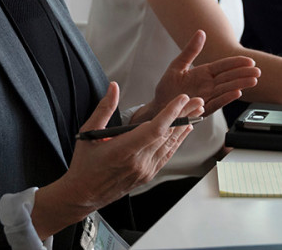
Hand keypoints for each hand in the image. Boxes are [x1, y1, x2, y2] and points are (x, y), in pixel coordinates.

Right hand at [38, 83, 203, 229]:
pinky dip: (177, 141)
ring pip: (170, 145)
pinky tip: (185, 131)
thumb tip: (113, 87)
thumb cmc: (84, 164)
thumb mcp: (88, 132)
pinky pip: (167, 155)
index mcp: (123, 150)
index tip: (182, 99)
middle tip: (197, 100)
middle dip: (184, 115)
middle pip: (167, 134)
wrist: (84, 194)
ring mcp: (145, 170)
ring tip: (197, 112)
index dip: (171, 113)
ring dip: (185, 127)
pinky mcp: (148, 175)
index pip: (154, 129)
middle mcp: (138, 162)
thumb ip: (104, 108)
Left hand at [137, 30, 259, 122]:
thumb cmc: (167, 88)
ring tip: (253, 81)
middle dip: (243, 74)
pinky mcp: (202, 109)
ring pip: (226, 89)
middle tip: (257, 71)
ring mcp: (207, 97)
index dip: (236, 63)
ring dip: (239, 85)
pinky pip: (216, 103)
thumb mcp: (177, 65)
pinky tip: (237, 93)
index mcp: (203, 73)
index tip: (249, 61)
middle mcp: (208, 85)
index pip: (223, 66)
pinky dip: (226, 98)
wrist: (159, 108)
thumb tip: (201, 32)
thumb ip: (190, 50)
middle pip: (228, 78)